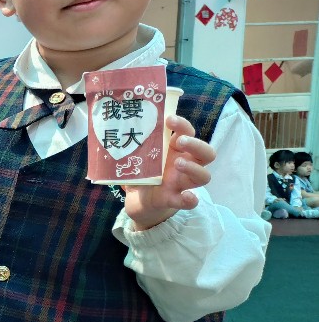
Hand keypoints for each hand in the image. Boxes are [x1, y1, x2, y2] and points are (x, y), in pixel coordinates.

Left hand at [122, 115, 213, 230]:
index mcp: (175, 150)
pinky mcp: (174, 199)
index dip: (182, 125)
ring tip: (177, 163)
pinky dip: (190, 199)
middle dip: (196, 144)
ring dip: (193, 168)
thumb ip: (132, 145)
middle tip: (179, 141)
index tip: (169, 119)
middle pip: (206, 153)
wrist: (138, 199)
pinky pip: (189, 202)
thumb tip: (114, 129)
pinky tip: (188, 197)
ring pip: (203, 176)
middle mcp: (184, 164)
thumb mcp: (138, 156)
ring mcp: (181, 183)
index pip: (188, 133)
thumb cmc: (142, 172)